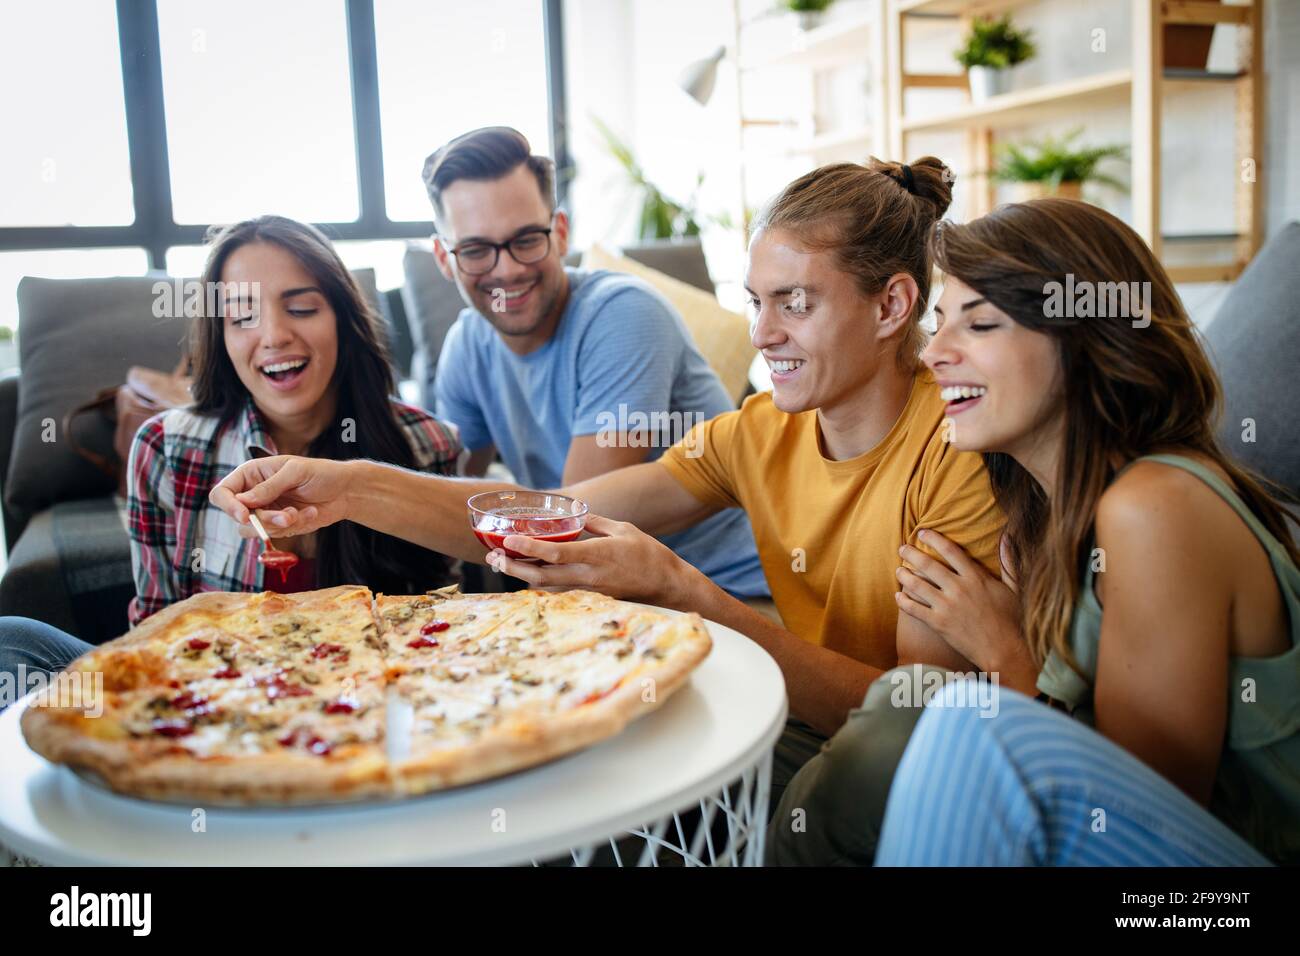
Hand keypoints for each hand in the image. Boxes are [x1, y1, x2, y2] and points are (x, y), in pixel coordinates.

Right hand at [209, 455, 352, 536]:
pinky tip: (310, 513)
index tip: (245, 516)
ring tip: (299, 513)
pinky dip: (295, 525)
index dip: (229, 506)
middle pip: (238, 517)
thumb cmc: (320, 472)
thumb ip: (269, 486)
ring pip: (254, 530)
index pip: (223, 492)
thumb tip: (243, 501)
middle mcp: (253, 494)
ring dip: (278, 525)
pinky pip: (276, 534)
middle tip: (288, 516)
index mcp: (251, 474)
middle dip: (263, 519)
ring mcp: (265, 511)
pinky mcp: (279, 525)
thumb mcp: (295, 472)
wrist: (344, 490)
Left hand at [486, 514, 704, 607]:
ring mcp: (588, 591)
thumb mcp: (623, 529)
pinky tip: (528, 574)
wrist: (667, 587)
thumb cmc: (648, 554)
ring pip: (546, 587)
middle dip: (514, 567)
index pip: (556, 554)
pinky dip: (540, 583)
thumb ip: (595, 522)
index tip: (509, 541)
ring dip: (522, 576)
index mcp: (596, 556)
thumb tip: (576, 512)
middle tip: (493, 557)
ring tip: (502, 563)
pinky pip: (558, 591)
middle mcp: (588, 577)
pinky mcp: (590, 598)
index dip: (529, 549)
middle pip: (541, 577)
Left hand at [894, 530, 1025, 677]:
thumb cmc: (1010, 619)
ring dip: (904, 575)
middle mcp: (958, 589)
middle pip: (928, 565)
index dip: (934, 539)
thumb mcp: (1013, 587)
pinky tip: (898, 596)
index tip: (922, 532)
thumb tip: (1007, 536)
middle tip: (902, 548)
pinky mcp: (939, 624)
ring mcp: (947, 607)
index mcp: (976, 578)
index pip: (950, 551)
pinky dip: (903, 601)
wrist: (1004, 650)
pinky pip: (914, 609)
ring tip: (898, 570)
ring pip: (917, 586)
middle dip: (912, 554)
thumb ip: (1008, 561)